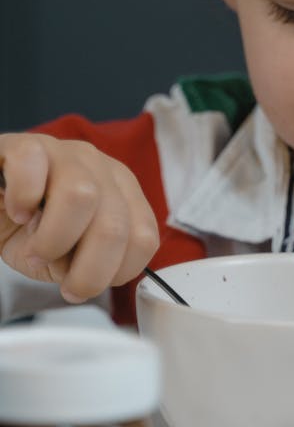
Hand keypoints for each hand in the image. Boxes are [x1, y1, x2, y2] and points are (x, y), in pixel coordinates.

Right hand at [0, 133, 159, 302]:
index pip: (144, 238)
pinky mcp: (25, 146)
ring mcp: (64, 152)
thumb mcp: (68, 254)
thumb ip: (93, 265)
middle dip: (85, 271)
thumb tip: (94, 279)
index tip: (82, 280)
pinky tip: (16, 211)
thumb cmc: (31, 228)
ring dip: (52, 240)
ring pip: (82, 195)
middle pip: (114, 226)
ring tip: (34, 249)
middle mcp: (100, 167)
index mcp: (122, 193)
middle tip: (59, 278)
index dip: (113, 273)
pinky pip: (32, 165)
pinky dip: (22, 198)